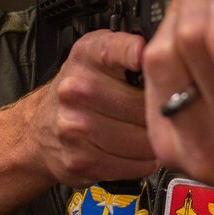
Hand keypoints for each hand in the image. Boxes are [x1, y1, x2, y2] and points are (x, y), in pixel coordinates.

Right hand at [26, 28, 155, 186]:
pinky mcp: (82, 161)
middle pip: (144, 107)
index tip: (149, 59)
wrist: (39, 126)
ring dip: (156, 141)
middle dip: (162, 113)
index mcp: (87, 56)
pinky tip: (137, 151)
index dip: (139, 55)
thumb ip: (133, 49)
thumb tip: (174, 54)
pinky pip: (135, 165)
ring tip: (150, 133)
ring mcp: (76, 128)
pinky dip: (145, 162)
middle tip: (165, 113)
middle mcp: (76, 90)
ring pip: (143, 141)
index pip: (117, 49)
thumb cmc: (80, 90)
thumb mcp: (100, 55)